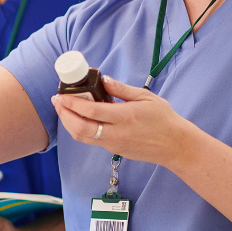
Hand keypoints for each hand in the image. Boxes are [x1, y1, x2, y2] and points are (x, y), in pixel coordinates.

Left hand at [51, 76, 195, 168]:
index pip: (91, 111)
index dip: (72, 103)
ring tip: (62, 109)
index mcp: (125, 117)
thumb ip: (122, 89)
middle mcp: (116, 133)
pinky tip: (77, 118)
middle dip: (64, 114)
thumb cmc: (164, 119)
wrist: (175, 146)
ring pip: (82, 137)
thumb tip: (103, 80)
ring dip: (68, 123)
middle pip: (80, 128)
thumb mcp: (146, 97)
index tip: (61, 95)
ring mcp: (113, 144)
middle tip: (56, 101)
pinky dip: (79, 129)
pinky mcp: (114, 150)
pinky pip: (91, 141)